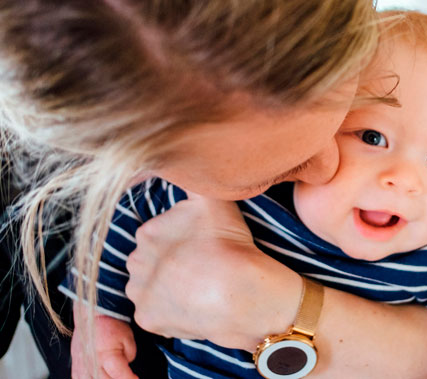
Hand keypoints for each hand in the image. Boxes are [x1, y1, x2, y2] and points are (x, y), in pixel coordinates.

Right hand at [72, 309, 136, 378]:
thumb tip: (127, 369)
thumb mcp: (128, 338)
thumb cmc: (110, 325)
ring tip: (112, 376)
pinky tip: (99, 377)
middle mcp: (93, 364)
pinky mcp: (75, 367)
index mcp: (107, 356)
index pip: (121, 376)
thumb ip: (130, 356)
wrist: (93, 316)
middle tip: (126, 376)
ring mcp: (82, 367)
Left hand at [124, 193, 300, 350]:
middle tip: (200, 265)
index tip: (200, 246)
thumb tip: (181, 160)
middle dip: (169, 263)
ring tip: (197, 287)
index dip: (180, 240)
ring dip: (167, 287)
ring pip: (150, 288)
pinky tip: (192, 305)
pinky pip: (155, 314)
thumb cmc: (228, 244)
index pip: (158, 234)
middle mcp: (135, 261)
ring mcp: (140, 292)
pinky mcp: (147, 319)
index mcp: (147, 232)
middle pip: (151, 261)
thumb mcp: (212, 199)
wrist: (238, 292)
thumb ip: (194, 180)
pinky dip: (170, 312)